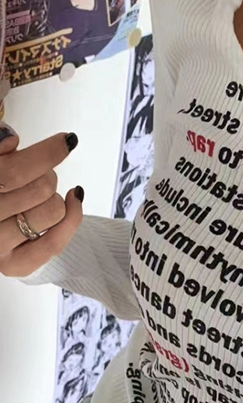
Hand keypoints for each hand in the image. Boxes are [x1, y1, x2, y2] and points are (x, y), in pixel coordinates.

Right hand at [0, 128, 83, 277]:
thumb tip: (9, 138)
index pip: (14, 173)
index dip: (46, 154)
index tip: (66, 141)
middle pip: (40, 188)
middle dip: (47, 175)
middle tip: (39, 176)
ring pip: (52, 210)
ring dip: (54, 198)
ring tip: (39, 197)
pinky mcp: (13, 265)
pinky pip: (55, 242)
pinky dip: (72, 218)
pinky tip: (72, 202)